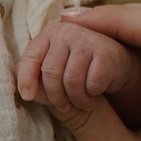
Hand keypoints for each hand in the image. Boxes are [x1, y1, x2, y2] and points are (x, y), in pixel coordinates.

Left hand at [16, 19, 133, 112]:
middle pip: (51, 73)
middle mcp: (67, 33)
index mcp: (49, 34)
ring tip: (80, 103)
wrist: (114, 60)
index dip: (26, 78)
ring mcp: (88, 41)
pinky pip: (92, 84)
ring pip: (71, 81)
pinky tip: (93, 96)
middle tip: (63, 106)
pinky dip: (91, 96)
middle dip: (55, 97)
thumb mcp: (54, 66)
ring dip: (75, 100)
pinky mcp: (106, 54)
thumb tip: (27, 92)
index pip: (30, 56)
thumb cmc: (76, 66)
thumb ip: (35, 75)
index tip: (27, 96)